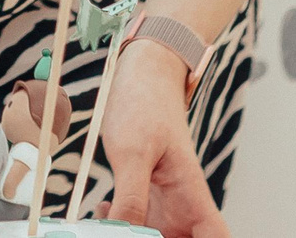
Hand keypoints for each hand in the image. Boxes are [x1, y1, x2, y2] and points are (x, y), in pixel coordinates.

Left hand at [99, 42, 227, 237]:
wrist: (141, 74)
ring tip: (105, 224)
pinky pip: (135, 224)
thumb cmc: (145, 103)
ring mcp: (163, 204)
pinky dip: (119, 225)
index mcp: (193, 197)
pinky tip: (102, 212)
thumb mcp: (132, 151)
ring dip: (130, 234)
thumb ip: (131, 196)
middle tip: (122, 234)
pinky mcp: (144, 197)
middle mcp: (182, 207)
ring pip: (154, 236)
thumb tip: (124, 232)